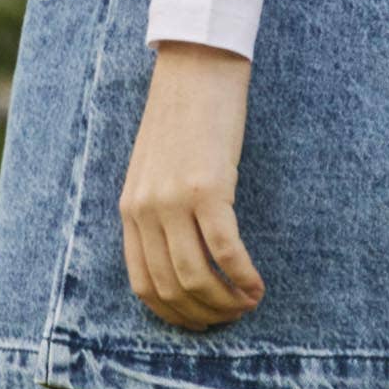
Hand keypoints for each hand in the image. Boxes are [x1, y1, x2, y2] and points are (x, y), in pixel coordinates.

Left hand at [121, 43, 263, 329]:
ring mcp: (174, 200)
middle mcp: (145, 210)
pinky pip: (226, 250)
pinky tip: (258, 286)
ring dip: (226, 302)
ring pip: (198, 277)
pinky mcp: (208, 188)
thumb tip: (181, 258)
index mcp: (129, 209)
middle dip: (204, 314)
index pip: (142, 284)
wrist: (195, 67)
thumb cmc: (182, 116)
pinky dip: (244, 277)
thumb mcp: (154, 168)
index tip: (200, 321)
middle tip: (232, 319)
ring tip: (249, 303)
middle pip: (171, 288)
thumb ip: (158, 210)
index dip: (174, 314)